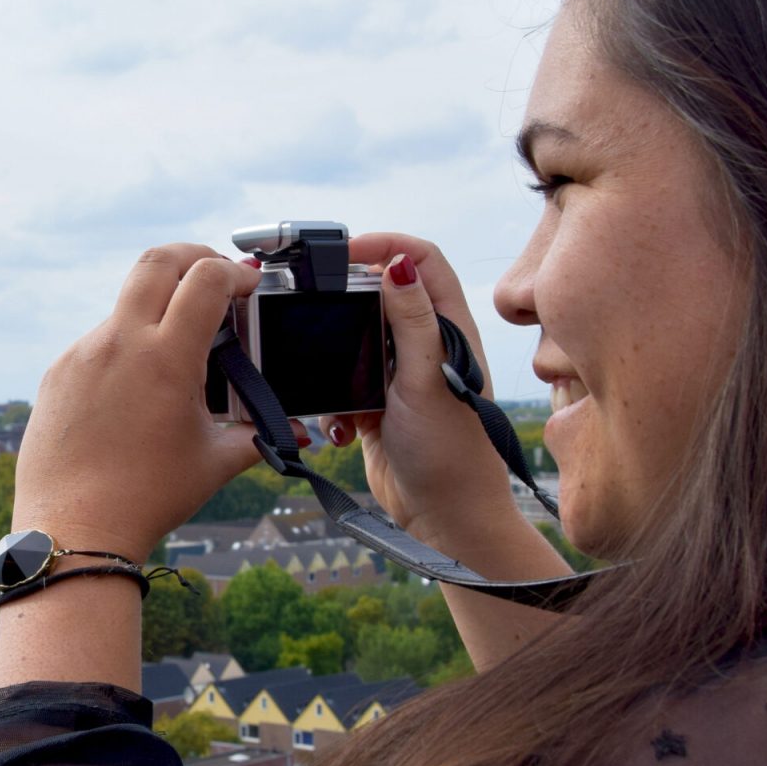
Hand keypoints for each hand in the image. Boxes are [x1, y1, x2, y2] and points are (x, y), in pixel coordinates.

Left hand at [13, 244, 264, 563]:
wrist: (73, 529)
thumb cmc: (147, 498)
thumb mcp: (214, 462)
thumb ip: (260, 436)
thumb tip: (297, 432)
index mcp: (165, 357)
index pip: (205, 279)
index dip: (234, 272)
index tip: (247, 287)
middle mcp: (120, 342)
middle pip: (157, 260)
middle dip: (193, 256)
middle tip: (214, 275)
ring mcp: (83, 354)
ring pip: (126, 304)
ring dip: (158, 309)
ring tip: (179, 350)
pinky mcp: (58, 372)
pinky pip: (98, 342)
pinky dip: (127, 346)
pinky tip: (138, 388)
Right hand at [317, 234, 515, 547]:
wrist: (442, 519)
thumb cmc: (451, 453)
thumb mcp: (426, 381)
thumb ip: (412, 321)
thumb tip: (398, 262)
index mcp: (450, 329)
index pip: (423, 261)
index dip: (387, 245)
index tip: (345, 251)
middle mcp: (427, 345)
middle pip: (381, 293)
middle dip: (346, 299)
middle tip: (315, 305)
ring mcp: (400, 374)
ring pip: (354, 337)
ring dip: (336, 355)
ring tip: (330, 376)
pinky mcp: (376, 403)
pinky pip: (342, 382)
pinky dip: (333, 399)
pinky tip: (340, 427)